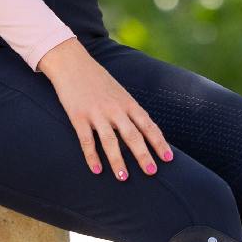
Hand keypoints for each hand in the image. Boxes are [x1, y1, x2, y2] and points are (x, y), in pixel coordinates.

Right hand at [36, 38, 172, 180]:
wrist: (73, 64)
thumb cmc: (98, 81)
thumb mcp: (119, 93)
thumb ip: (129, 111)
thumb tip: (144, 131)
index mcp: (128, 102)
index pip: (147, 125)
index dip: (158, 142)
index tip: (168, 158)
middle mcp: (115, 108)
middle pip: (132, 134)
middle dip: (143, 154)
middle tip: (152, 172)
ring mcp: (96, 113)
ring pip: (110, 140)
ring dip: (118, 160)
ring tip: (124, 177)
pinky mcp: (78, 116)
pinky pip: (86, 140)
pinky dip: (91, 156)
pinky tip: (97, 170)